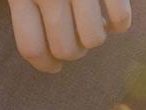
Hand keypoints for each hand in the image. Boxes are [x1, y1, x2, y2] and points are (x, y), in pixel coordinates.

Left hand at [7, 0, 131, 73]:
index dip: (45, 64)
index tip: (54, 66)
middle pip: (65, 49)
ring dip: (95, 36)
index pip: (32, 48)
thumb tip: (38, 53)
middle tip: (76, 38)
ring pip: (93, 39)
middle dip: (73, 50)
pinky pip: (120, 19)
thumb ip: (26, 7)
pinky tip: (113, 14)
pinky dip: (120, 23)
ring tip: (94, 22)